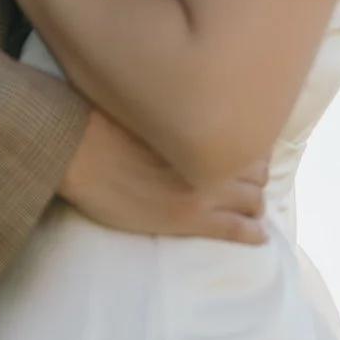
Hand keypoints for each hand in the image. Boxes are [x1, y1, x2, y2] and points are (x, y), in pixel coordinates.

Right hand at [60, 110, 268, 245]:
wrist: (80, 150)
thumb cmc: (106, 119)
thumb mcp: (153, 104)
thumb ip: (180, 110)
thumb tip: (189, 106)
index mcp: (203, 122)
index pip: (248, 133)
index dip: (250, 142)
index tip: (246, 146)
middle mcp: (210, 155)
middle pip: (256, 168)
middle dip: (255, 174)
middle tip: (248, 180)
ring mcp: (202, 190)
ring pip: (254, 200)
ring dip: (255, 202)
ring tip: (251, 207)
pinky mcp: (189, 220)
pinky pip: (236, 230)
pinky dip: (253, 234)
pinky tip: (259, 236)